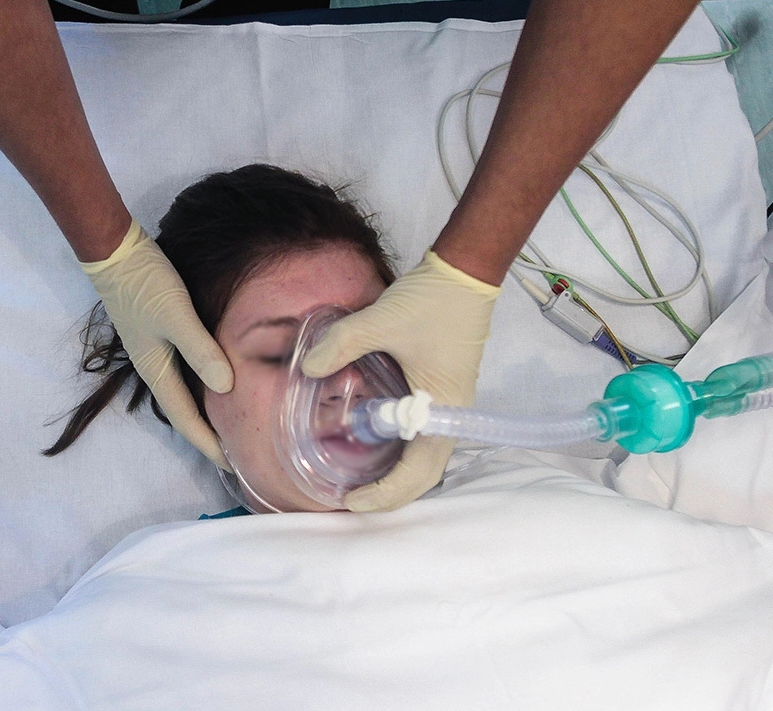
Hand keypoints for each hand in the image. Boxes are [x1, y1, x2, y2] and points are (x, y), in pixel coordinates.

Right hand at [81, 221, 233, 468]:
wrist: (116, 253)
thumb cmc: (146, 285)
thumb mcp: (175, 316)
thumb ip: (199, 350)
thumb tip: (226, 388)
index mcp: (156, 372)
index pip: (186, 420)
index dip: (209, 444)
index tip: (234, 466)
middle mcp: (156, 369)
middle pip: (185, 413)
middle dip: (209, 436)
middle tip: (240, 453)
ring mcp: (157, 353)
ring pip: (186, 394)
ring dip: (207, 414)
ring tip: (235, 426)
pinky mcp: (162, 336)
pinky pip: (187, 374)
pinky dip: (205, 387)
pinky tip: (222, 385)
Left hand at [302, 251, 500, 510]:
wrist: (465, 272)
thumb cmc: (432, 300)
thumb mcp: (382, 320)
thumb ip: (342, 343)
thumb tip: (307, 369)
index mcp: (443, 409)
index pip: (418, 472)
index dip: (386, 494)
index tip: (352, 500)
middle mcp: (451, 416)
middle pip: (425, 474)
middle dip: (391, 494)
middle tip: (352, 499)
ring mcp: (450, 406)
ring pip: (427, 457)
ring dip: (398, 475)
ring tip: (361, 481)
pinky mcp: (443, 392)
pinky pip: (424, 436)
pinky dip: (402, 451)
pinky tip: (375, 443)